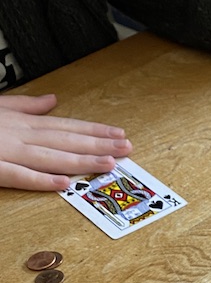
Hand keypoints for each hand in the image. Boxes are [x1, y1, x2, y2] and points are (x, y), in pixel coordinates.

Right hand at [0, 93, 131, 190]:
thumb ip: (25, 105)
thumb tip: (52, 100)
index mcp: (23, 123)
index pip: (66, 126)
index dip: (95, 131)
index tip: (119, 134)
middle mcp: (20, 136)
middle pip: (66, 141)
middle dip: (98, 145)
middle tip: (126, 148)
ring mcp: (8, 152)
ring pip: (51, 157)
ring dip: (81, 161)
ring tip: (108, 163)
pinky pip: (19, 176)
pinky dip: (41, 180)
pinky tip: (64, 183)